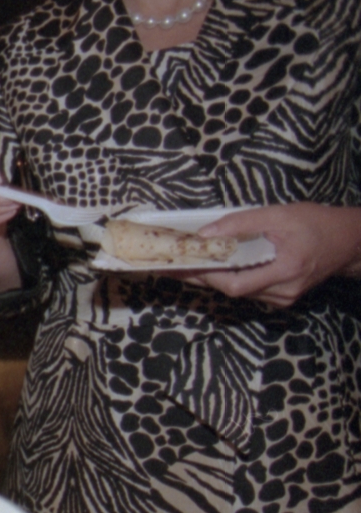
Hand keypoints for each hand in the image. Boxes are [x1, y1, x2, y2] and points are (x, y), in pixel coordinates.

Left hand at [177, 203, 360, 308]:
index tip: (178, 266)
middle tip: (168, 266)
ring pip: (237, 291)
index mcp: (286, 270)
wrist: (348, 241)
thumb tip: (205, 234)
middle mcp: (283, 291)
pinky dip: (227, 278)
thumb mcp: (279, 214)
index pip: (234, 283)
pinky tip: (210, 267)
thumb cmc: (317, 223)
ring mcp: (283, 298)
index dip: (204, 276)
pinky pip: (247, 289)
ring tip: (183, 265)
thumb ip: (241, 223)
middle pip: (231, 290)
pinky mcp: (281, 297)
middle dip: (199, 277)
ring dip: (211, 278)